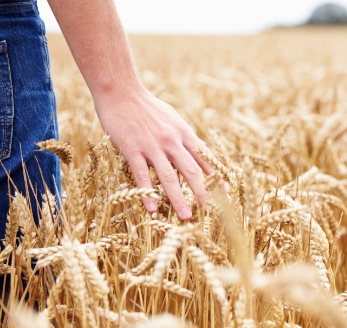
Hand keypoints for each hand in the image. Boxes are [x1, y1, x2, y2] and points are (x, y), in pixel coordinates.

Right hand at [93, 86, 213, 219]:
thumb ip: (187, 138)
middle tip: (210, 213)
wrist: (121, 91)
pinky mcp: (132, 149)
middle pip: (192, 171)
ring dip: (178, 199)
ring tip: (186, 217)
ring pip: (169, 177)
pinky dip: (148, 193)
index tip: (226, 194)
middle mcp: (172, 141)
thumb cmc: (148, 107)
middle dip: (202, 194)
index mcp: (184, 134)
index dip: (216, 178)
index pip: (205, 160)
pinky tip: (152, 208)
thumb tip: (203, 153)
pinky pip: (142, 175)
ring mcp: (152, 146)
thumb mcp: (174, 120)